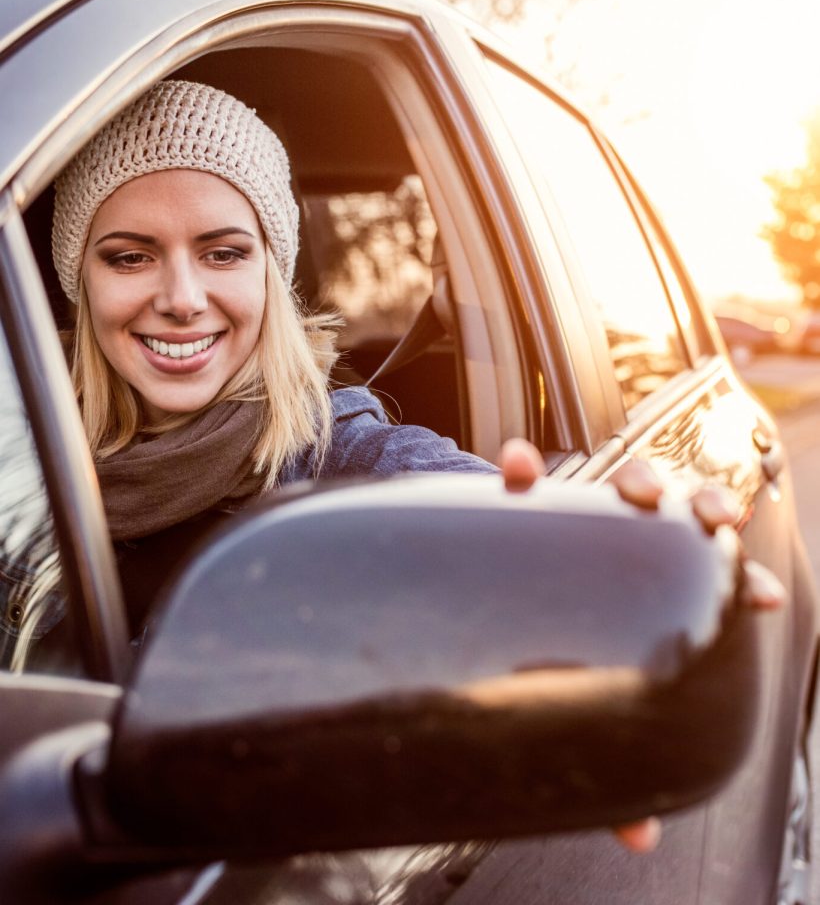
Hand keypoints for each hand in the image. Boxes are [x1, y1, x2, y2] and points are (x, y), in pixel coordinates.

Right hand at [497, 441, 785, 852]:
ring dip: (637, 476)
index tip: (763, 596)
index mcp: (642, 588)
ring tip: (637, 492)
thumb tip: (637, 836)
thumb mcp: (575, 704)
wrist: (458, 597)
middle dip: (702, 506)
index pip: (702, 579)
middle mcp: (615, 546)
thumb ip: (607, 753)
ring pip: (619, 479)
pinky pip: (520, 472)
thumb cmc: (537, 653)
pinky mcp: (518, 503)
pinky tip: (517, 469)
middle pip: (676, 513)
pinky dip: (522, 465)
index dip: (739, 581)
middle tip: (712, 523)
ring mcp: (571, 521)